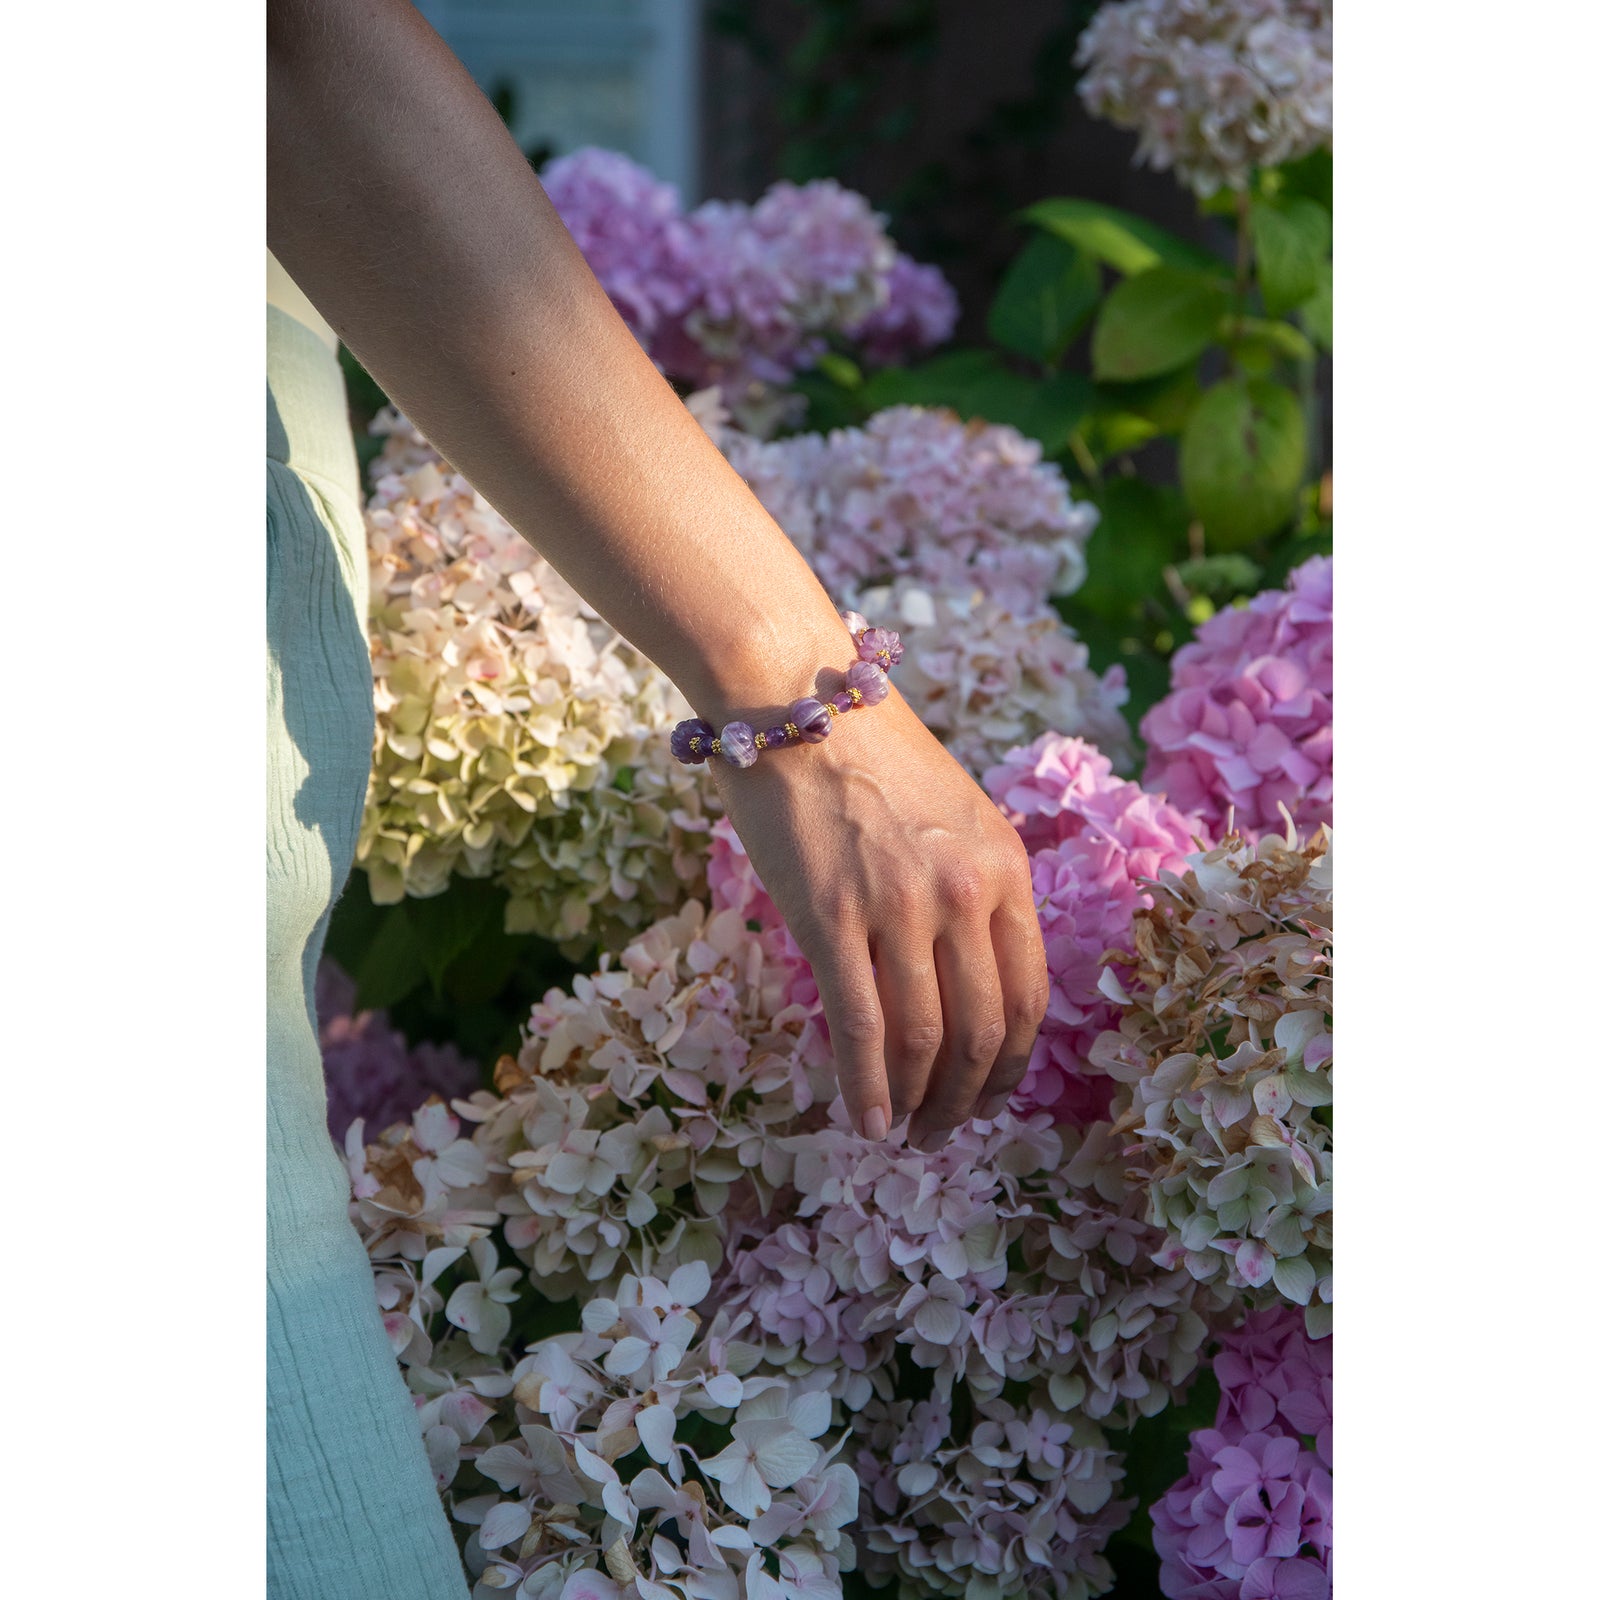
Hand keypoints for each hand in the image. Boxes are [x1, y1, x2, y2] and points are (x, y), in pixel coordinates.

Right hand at [709, 687, 1047, 1149]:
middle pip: (984, 1030)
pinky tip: (866, 1120)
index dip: (1014, 1065)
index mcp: (1006, 868)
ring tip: (905, 1132)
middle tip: (944, 1132)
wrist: (794, 694)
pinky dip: (866, 1084)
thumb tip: (960, 978)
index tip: (992, 1095)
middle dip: (969, 1100)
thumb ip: (969, 889)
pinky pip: (860, 1023)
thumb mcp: (952, 815)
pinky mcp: (831, 915)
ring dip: (921, 1103)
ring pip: (928, 1038)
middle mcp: (966, 890)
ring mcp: (900, 905)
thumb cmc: (868, 755)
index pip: (1030, 996)